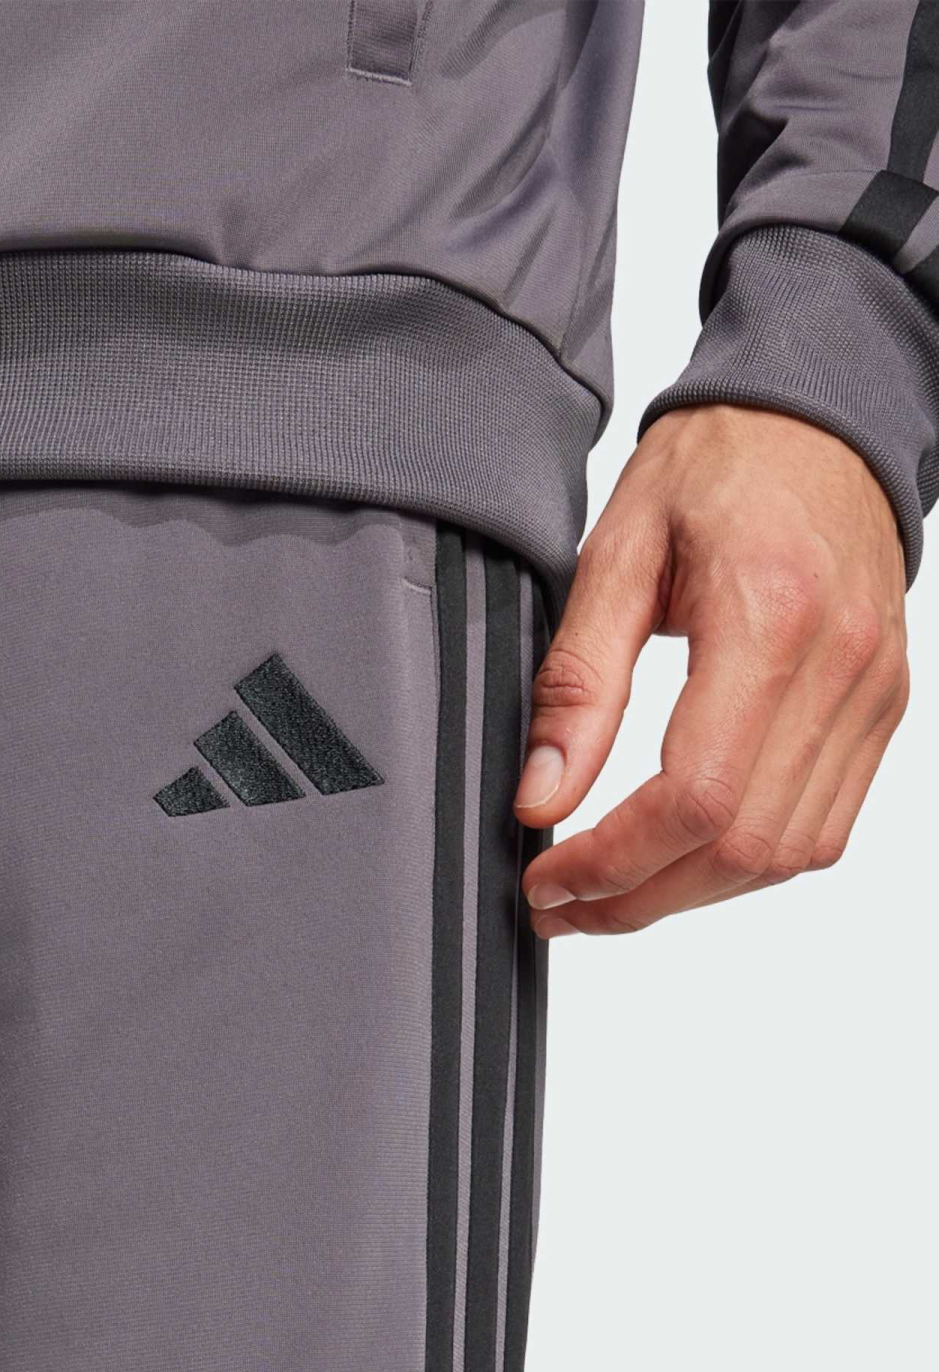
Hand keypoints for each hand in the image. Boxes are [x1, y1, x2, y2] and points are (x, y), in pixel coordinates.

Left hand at [515, 406, 909, 937]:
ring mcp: (872, 694)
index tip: (547, 881)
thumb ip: (577, 682)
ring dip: (688, 894)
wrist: (821, 418)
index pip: (696, 798)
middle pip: (740, 847)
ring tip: (610, 888)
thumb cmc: (720, 466)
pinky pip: (821, 830)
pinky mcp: (881, 709)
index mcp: (769, 620)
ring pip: (784, 855)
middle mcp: (838, 667)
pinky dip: (745, 864)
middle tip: (563, 903)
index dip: (612, 863)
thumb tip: (541, 795)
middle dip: (638, 898)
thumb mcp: (617, 554)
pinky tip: (680, 852)